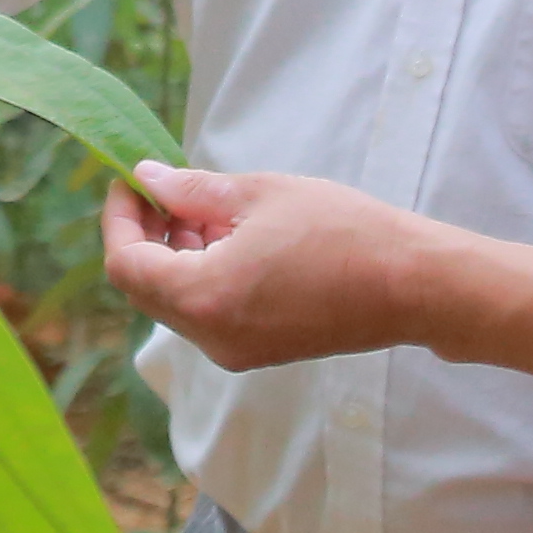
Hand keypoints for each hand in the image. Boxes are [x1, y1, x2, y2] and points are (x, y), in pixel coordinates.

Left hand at [95, 164, 453, 369]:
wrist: (412, 284)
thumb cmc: (342, 230)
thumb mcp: (259, 194)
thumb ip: (192, 191)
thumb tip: (147, 180)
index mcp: (204, 296)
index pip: (126, 263)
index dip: (119, 218)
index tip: (133, 180)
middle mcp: (210, 337)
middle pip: (143, 289)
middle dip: (144, 237)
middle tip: (165, 190)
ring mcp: (235, 351)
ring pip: (174, 304)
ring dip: (174, 256)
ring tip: (207, 209)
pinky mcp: (258, 352)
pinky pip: (206, 315)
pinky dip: (202, 277)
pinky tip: (231, 240)